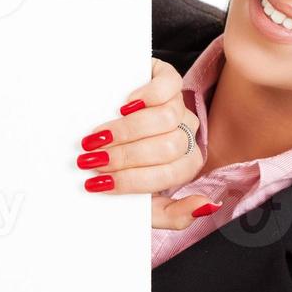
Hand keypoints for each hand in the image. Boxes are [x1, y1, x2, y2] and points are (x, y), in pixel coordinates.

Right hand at [76, 58, 221, 229]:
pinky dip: (147, 96)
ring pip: (168, 118)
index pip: (171, 175)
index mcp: (183, 165)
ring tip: (99, 137)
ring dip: (127, 131)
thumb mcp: (140, 202)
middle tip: (93, 160)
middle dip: (125, 157)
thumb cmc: (114, 167)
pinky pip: (169, 85)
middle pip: (167, 147)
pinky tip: (125, 105)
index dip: (133, 180)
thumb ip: (172, 215)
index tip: (100, 183)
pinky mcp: (165, 77)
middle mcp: (185, 134)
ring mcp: (177, 104)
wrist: (86, 123)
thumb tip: (205, 207)